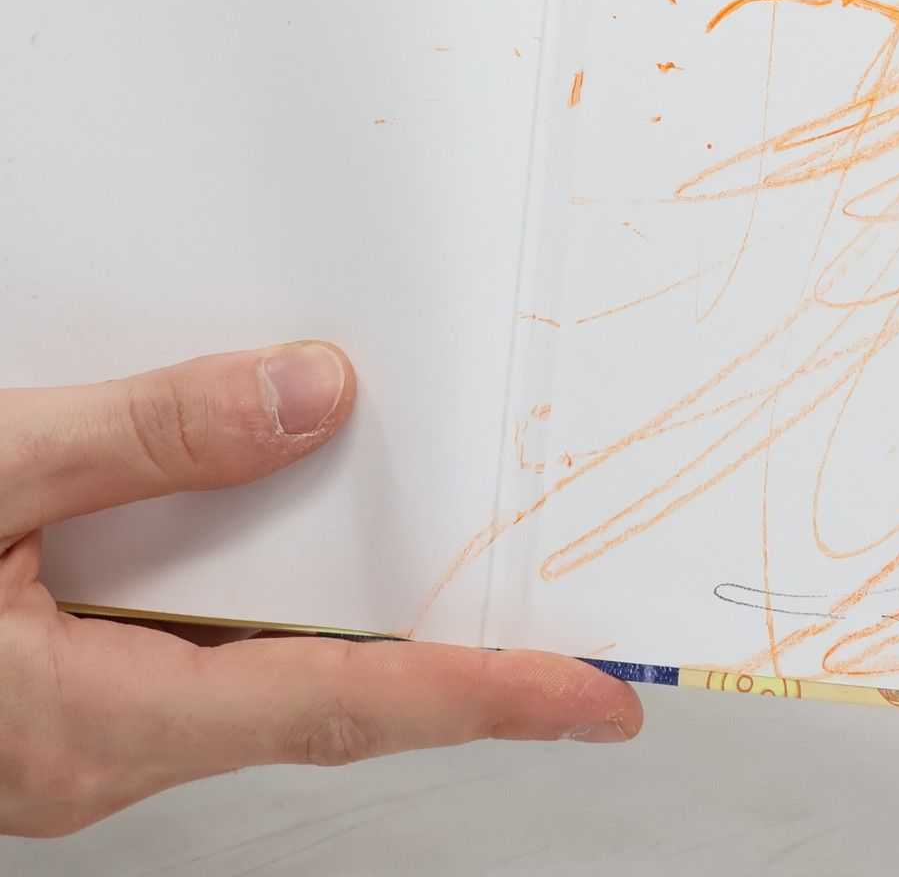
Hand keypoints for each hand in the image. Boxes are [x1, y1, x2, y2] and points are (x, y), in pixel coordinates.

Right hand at [0, 345, 640, 837]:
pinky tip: (285, 512)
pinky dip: (260, 584)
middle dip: (451, 654)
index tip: (601, 699)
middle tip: (573, 621)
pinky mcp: (49, 694)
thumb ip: (146, 439)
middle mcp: (102, 747)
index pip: (345, 705)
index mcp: (93, 719)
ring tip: (463, 546)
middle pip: (321, 687)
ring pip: (254, 660)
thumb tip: (314, 392)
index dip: (488, 699)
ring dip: (351, 607)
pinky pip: (191, 639)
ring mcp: (75, 729)